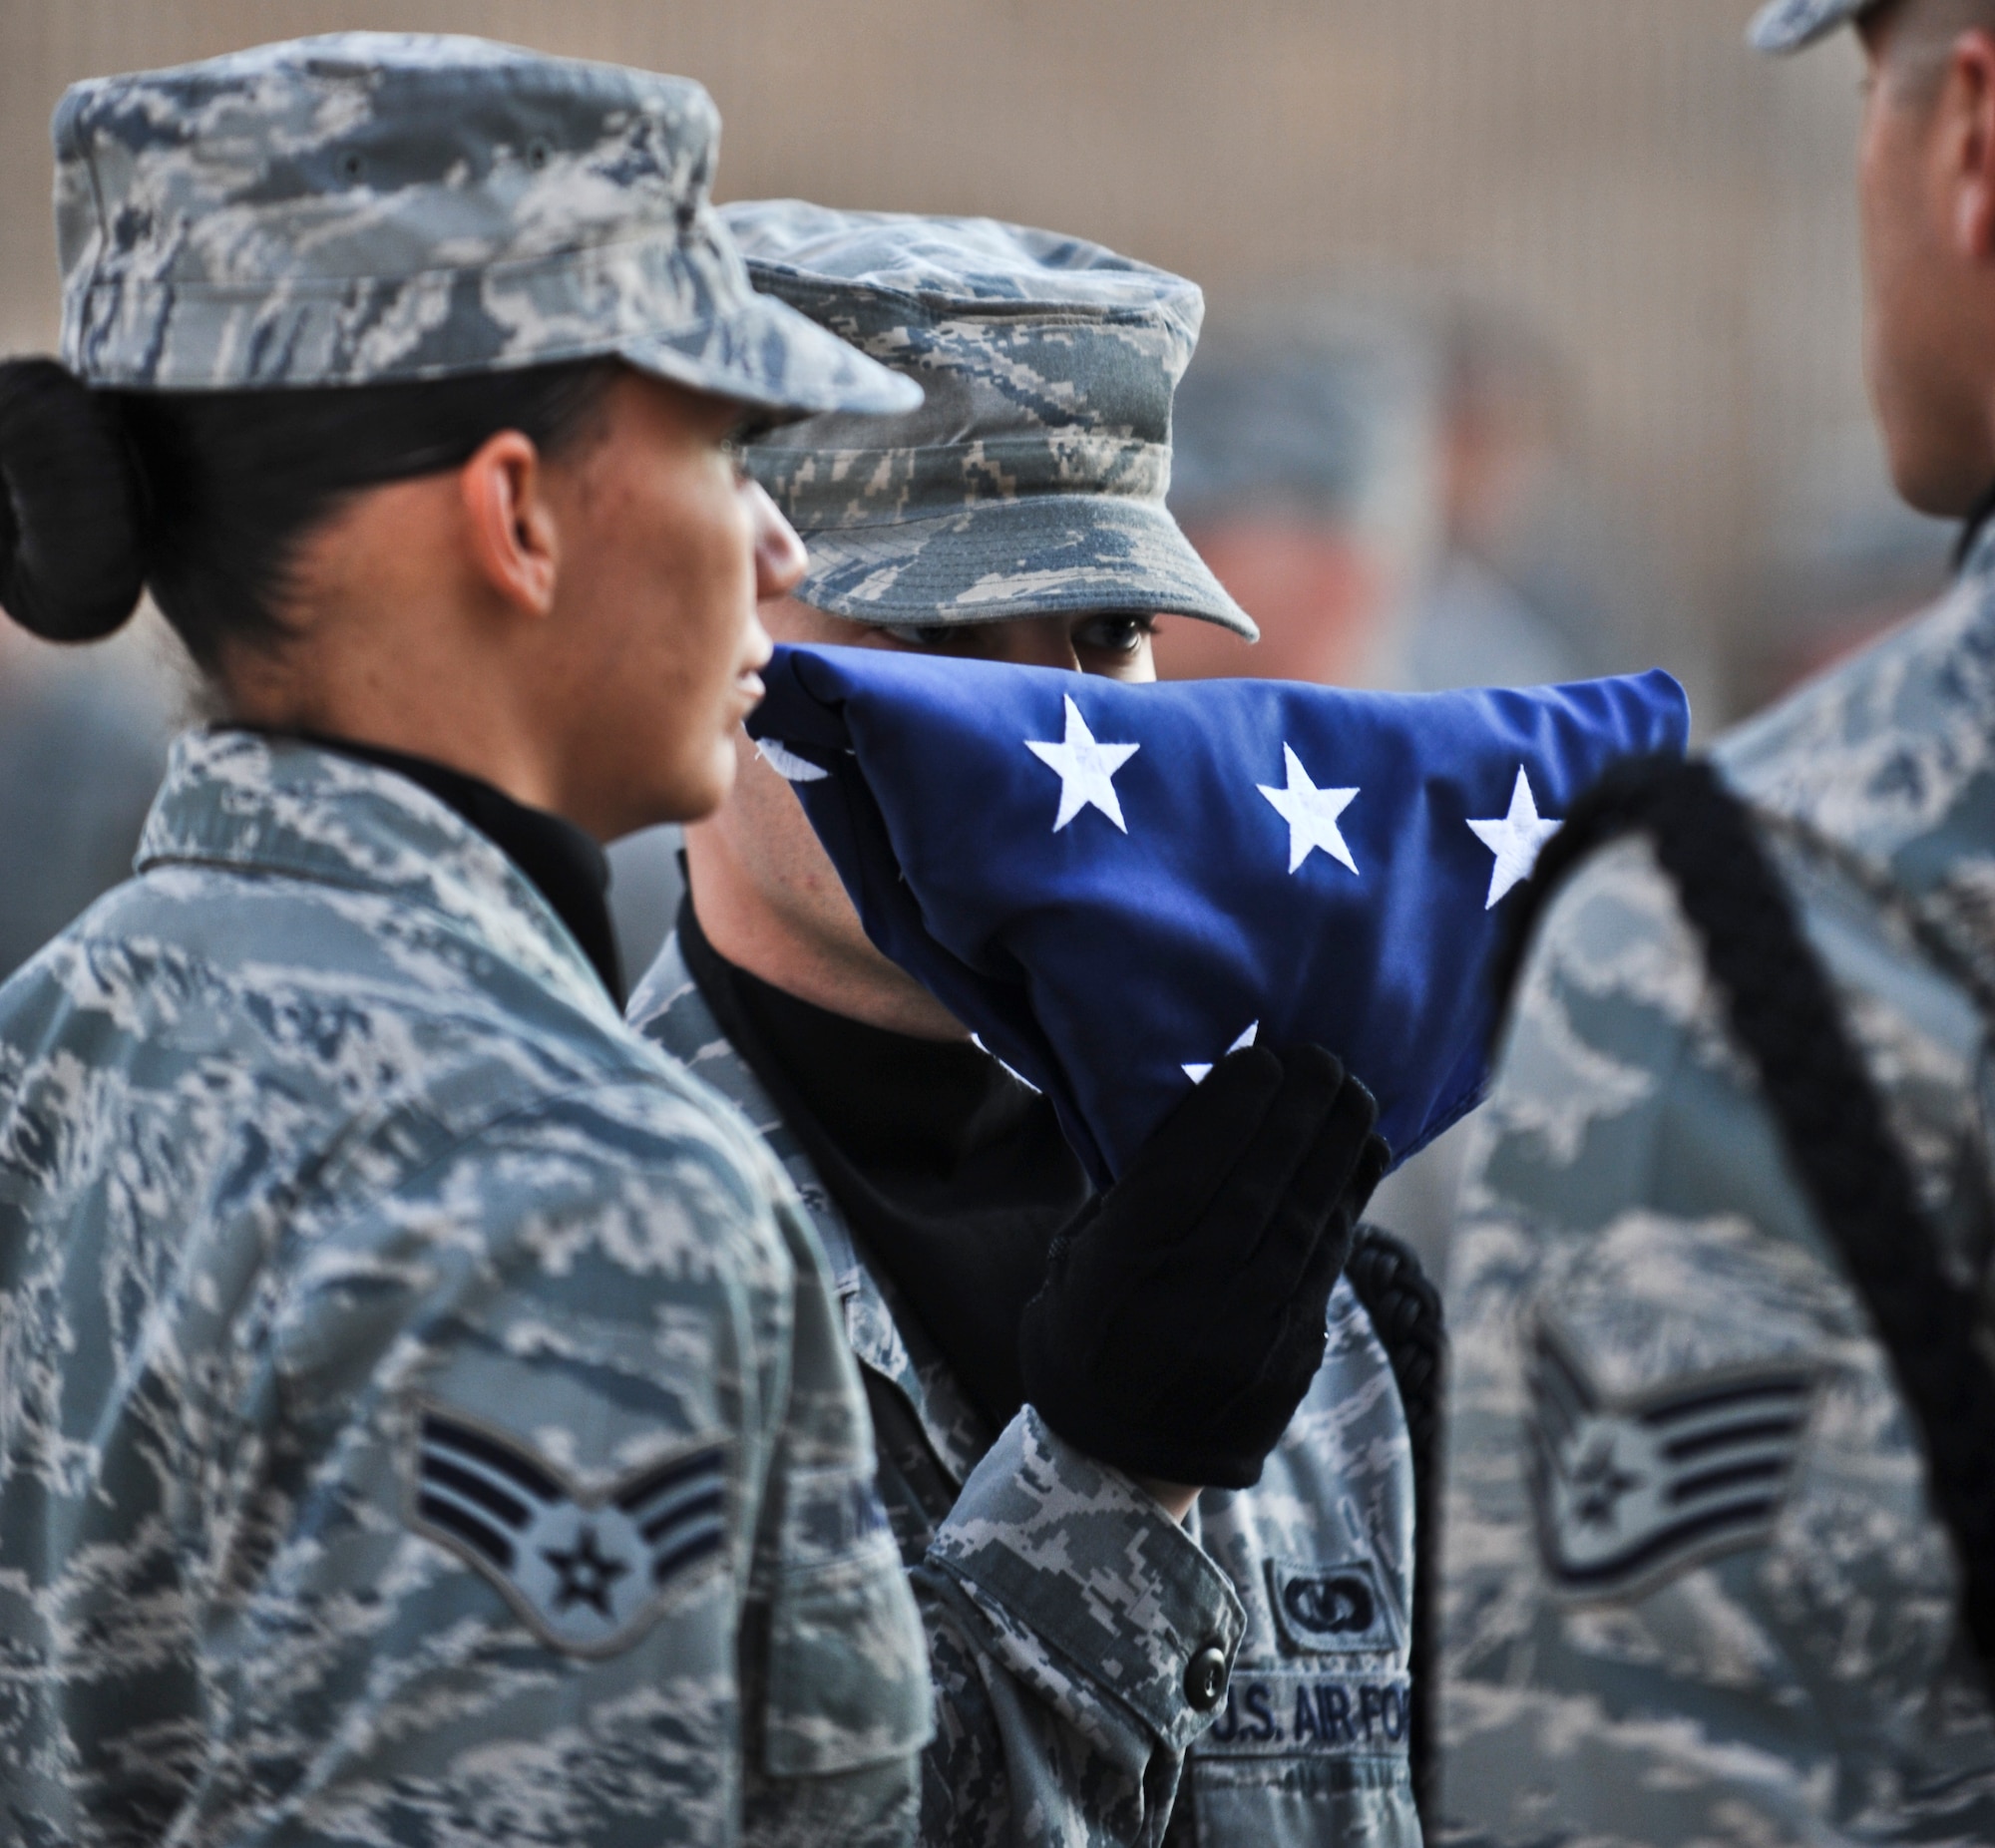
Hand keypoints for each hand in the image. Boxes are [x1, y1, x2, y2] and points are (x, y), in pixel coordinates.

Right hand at [1018, 1043, 1387, 1491]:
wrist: (1120, 1455)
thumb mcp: (1081, 1257)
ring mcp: (1247, 1327)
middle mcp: (1188, 1293)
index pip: (1187, 1166)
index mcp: (1122, 1263)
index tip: (1261, 1057)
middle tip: (1321, 1056)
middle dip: (1297, 1110)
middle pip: (1257, 1181)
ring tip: (1353, 1092)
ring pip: (1305, 1216)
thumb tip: (1206, 1106)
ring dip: (1337, 1145)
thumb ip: (1134, 1192)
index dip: (1232, 1107)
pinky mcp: (1292, 1350)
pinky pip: (1328, 1259)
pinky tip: (1364, 1155)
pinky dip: (1350, 1200)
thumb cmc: (1089, 1327)